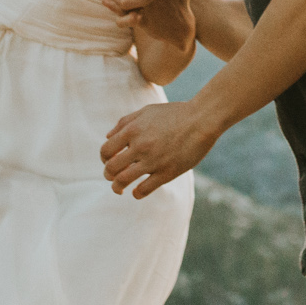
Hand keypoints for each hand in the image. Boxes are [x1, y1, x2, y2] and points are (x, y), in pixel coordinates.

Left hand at [99, 100, 217, 197]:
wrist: (201, 119)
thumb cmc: (174, 113)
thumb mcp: (146, 111)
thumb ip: (125, 122)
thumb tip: (108, 137)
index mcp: (132, 130)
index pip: (106, 150)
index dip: (104, 158)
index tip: (108, 161)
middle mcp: (140, 146)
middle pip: (111, 168)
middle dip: (108, 175)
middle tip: (111, 177)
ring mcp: (153, 160)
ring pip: (124, 181)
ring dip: (117, 187)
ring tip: (119, 189)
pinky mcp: (167, 172)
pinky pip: (144, 189)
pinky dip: (136, 193)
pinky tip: (137, 191)